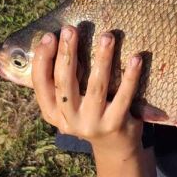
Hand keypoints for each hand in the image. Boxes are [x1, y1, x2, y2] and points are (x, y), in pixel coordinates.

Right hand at [32, 26, 143, 152]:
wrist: (114, 147)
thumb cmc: (89, 112)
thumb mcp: (69, 102)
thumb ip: (61, 80)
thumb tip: (57, 40)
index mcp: (52, 112)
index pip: (40, 84)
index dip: (42, 59)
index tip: (50, 36)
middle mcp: (69, 119)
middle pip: (65, 82)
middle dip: (67, 53)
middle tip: (71, 29)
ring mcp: (93, 123)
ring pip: (96, 86)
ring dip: (102, 59)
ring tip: (107, 37)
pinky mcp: (115, 124)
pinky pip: (124, 96)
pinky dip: (130, 76)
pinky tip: (135, 58)